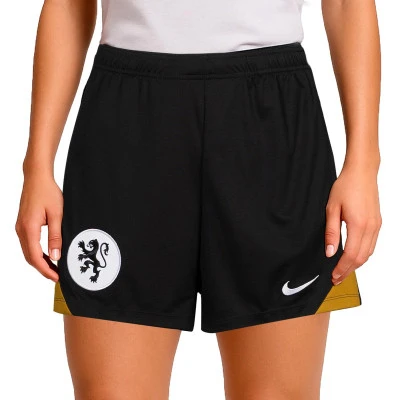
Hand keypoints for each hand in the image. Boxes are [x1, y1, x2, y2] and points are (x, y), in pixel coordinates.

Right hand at [15, 171, 62, 281]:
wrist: (37, 178)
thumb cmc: (48, 192)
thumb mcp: (57, 215)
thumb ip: (56, 236)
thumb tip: (56, 256)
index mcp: (29, 228)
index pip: (35, 257)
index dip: (45, 270)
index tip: (56, 277)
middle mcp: (21, 230)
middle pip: (29, 257)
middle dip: (43, 269)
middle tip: (57, 276)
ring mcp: (20, 227)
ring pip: (28, 251)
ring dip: (40, 261)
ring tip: (55, 268)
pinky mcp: (23, 224)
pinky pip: (28, 243)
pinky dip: (37, 252)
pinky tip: (48, 254)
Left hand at [325, 166, 381, 284]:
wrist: (362, 172)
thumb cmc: (345, 187)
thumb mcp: (332, 209)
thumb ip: (331, 232)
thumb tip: (330, 253)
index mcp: (358, 225)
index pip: (350, 255)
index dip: (342, 269)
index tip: (333, 276)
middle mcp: (371, 228)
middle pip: (361, 258)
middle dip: (348, 271)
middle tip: (336, 278)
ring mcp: (376, 225)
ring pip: (368, 253)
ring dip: (356, 264)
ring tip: (343, 271)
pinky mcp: (378, 222)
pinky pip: (372, 245)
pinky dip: (363, 255)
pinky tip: (354, 257)